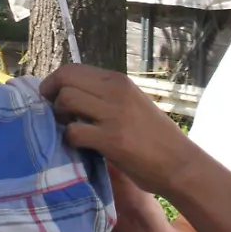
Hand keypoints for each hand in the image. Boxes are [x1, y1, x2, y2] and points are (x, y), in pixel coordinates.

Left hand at [41, 64, 203, 195]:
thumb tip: (69, 95)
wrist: (180, 163)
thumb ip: (105, 96)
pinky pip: (74, 132)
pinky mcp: (112, 140)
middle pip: (64, 78)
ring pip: (66, 100)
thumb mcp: (132, 104)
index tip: (52, 99)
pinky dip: (69, 140)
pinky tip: (79, 147)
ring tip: (68, 130)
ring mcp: (113, 115)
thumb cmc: (155, 137)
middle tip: (55, 115)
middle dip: (50, 96)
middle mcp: (116, 92)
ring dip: (59, 117)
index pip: (73, 68)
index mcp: (119, 81)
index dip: (55, 83)